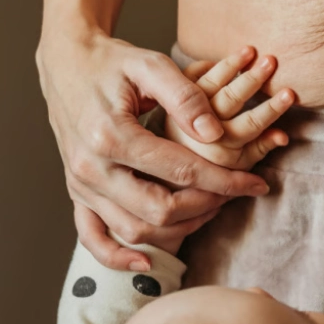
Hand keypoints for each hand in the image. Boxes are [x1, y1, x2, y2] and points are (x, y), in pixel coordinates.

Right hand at [36, 28, 270, 270]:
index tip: (257, 184)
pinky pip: (92, 236)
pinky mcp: (76, 192)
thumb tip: (215, 135)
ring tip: (211, 209)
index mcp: (110, 135)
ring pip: (133, 230)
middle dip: (207, 206)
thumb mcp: (151, 64)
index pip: (181, 171)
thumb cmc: (112, 61)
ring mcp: (79, 184)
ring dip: (178, 229)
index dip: (225, 181)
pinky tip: (148, 262)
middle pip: (159, 210)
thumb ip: (186, 96)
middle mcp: (90, 167)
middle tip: (235, 193)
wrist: (66, 62)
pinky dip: (118, 257)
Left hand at [164, 46, 294, 170]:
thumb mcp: (238, 166)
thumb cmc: (212, 166)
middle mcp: (198, 132)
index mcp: (218, 152)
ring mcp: (181, 114)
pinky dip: (209, 65)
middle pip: (229, 100)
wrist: (167, 166)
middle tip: (271, 61)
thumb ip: (260, 149)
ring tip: (251, 50)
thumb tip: (283, 136)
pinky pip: (190, 76)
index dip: (270, 109)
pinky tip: (229, 58)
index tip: (289, 93)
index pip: (250, 126)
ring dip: (231, 65)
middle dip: (252, 79)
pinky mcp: (170, 101)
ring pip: (210, 84)